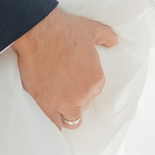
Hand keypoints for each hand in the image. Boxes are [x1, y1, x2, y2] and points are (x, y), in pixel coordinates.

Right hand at [12, 5, 117, 128]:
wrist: (39, 33)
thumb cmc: (64, 30)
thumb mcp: (91, 29)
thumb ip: (106, 36)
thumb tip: (114, 41)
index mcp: (96, 78)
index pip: (95, 91)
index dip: (84, 86)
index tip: (73, 80)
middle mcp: (84, 94)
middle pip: (83, 105)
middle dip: (75, 98)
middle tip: (62, 88)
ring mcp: (66, 102)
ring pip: (72, 119)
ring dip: (66, 113)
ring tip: (56, 105)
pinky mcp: (47, 106)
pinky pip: (55, 125)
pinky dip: (53, 124)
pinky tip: (49, 119)